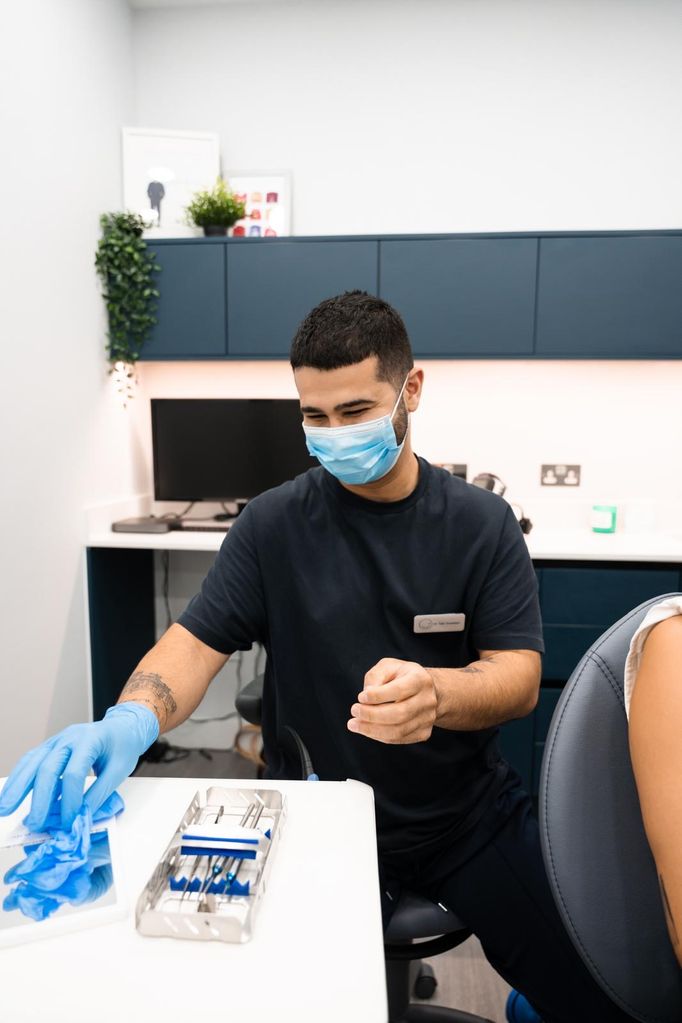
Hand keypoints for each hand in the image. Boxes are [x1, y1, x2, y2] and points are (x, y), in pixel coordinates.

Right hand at [0, 703, 158, 831]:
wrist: (121, 726)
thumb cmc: (122, 746)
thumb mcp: (120, 770)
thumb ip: (100, 793)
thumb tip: (80, 818)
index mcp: (91, 740)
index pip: (75, 773)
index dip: (70, 800)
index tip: (69, 822)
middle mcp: (69, 737)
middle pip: (48, 768)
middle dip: (39, 799)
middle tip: (35, 824)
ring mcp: (56, 740)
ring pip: (32, 762)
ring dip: (17, 787)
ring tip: (5, 809)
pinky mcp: (49, 746)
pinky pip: (30, 761)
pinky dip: (18, 779)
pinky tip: (9, 795)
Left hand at [347, 658, 438, 743]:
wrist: (425, 690)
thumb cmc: (401, 676)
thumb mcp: (387, 666)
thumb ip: (375, 677)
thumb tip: (366, 698)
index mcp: (420, 679)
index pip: (399, 690)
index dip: (378, 696)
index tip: (360, 697)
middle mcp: (428, 700)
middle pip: (399, 714)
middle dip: (372, 715)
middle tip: (354, 711)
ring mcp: (428, 718)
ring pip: (398, 730)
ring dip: (372, 729)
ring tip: (354, 724)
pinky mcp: (424, 733)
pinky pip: (398, 739)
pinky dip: (379, 736)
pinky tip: (366, 729)